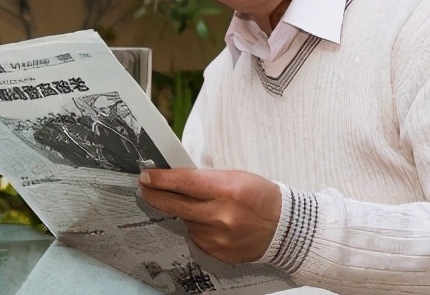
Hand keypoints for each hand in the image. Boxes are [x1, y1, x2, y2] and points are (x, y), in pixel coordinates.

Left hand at [138, 168, 281, 264]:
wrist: (285, 228)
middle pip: (176, 205)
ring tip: (201, 207)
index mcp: (227, 190)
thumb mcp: (235, 177)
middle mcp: (221, 215)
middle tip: (144, 188)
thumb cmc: (260, 196)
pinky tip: (211, 222)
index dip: (161, 179)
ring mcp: (219, 237)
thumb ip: (205, 179)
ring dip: (184, 212)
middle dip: (156, 195)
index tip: (146, 176)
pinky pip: (197, 237)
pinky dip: (198, 228)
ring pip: (186, 221)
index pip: (184, 182)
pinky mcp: (219, 253)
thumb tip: (174, 179)